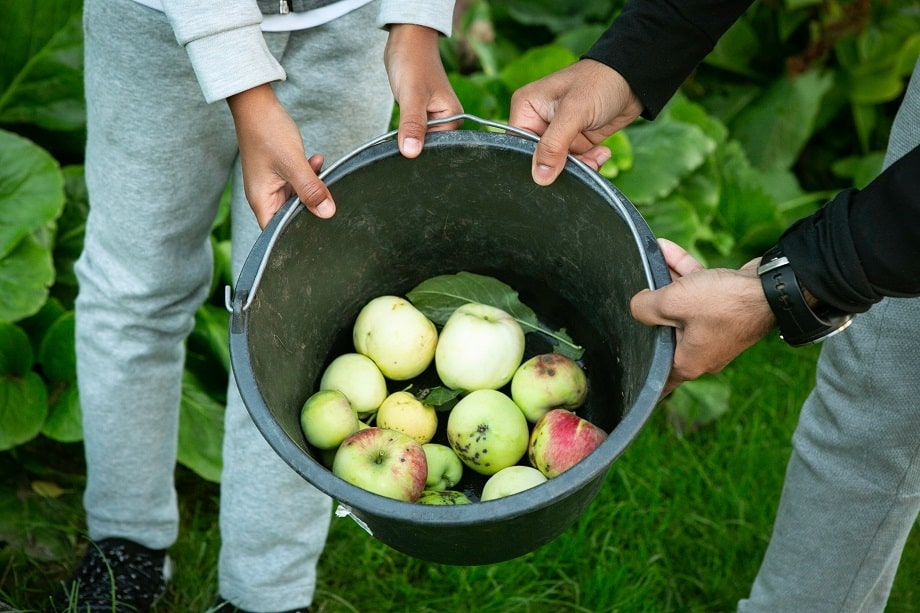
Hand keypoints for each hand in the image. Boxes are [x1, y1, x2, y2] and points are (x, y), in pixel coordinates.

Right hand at [227, 84, 331, 227]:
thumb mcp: (293, 163)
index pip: (277, 232)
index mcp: (261, 200)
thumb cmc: (267, 131)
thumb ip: (310, 189)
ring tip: (321, 169)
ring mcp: (271, 184)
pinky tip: (318, 161)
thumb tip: (327, 213)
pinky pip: (298, 182)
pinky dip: (310, 174)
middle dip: (310, 207)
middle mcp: (264, 196)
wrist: (257, 103)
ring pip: (298, 197)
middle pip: (290, 216)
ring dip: (312, 186)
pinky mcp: (278, 173)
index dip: (296, 234)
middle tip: (327, 195)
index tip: (319, 230)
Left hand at [384, 24, 463, 157]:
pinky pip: (414, 130)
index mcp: (454, 118)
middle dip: (414, 144)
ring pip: (419, 139)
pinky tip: (398, 128)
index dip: (420, 150)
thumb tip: (411, 153)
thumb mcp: (412, 96)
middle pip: (429, 145)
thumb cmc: (412, 62)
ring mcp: (435, 117)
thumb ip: (412, 125)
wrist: (406, 40)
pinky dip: (405, 131)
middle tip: (398, 140)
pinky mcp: (423, 114)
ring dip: (408, 138)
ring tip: (399, 130)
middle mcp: (448, 120)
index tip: (404, 149)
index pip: (438, 147)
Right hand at [509, 59, 642, 184]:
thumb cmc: (600, 83)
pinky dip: (589, 162)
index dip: (532, 162)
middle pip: (538, 159)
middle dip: (560, 167)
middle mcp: (538, 120)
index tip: (551, 172)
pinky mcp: (575, 140)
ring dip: (579, 166)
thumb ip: (554, 145)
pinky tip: (602, 152)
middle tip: (582, 163)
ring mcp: (557, 132)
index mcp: (526, 107)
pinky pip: (575, 162)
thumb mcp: (574, 112)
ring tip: (596, 157)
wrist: (634, 80)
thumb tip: (539, 177)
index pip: (517, 145)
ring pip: (559, 164)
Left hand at [629, 239, 775, 395]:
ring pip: (681, 306)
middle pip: (665, 331)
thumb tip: (637, 306)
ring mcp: (715, 329)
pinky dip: (683, 274)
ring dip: (666, 282)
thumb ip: (644, 308)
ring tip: (651, 261)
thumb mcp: (672, 303)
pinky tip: (666, 249)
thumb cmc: (724, 303)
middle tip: (636, 293)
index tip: (630, 371)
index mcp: (688, 361)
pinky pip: (697, 291)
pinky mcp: (725, 307)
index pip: (659, 378)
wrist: (773, 287)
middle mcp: (702, 350)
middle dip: (651, 309)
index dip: (642, 373)